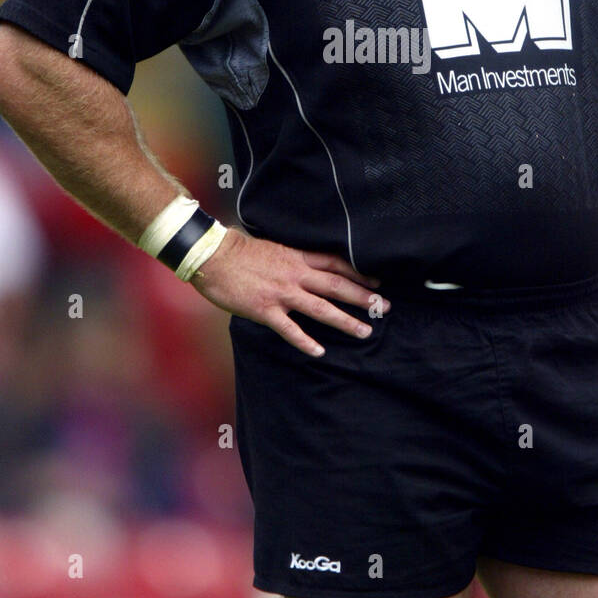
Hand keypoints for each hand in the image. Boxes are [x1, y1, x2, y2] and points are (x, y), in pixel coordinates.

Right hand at [189, 227, 389, 356]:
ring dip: (345, 320)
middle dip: (363, 297)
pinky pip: (290, 329)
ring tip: (365, 331)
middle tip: (384, 307)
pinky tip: (319, 351)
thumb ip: (292, 257)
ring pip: (321, 308)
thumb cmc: (239, 250)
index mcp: (297, 257)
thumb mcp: (273, 246)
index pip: (336, 264)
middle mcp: (295, 274)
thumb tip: (305, 264)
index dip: (359, 273)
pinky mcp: (265, 309)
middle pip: (337, 286)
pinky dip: (306, 341)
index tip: (377, 281)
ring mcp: (282, 293)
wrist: (212, 255)